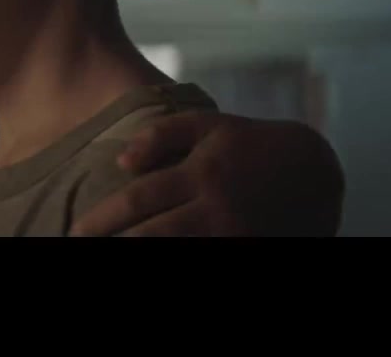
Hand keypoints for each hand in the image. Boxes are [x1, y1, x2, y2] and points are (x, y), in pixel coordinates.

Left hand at [69, 111, 344, 236]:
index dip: (102, 219)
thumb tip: (120, 163)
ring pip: (177, 253)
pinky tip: (154, 262)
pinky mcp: (249, 250)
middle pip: (152, 236)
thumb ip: (160, 134)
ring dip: (140, 256)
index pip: (138, 200)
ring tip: (108, 258)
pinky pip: (208, 259)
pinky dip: (179, 261)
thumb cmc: (250, 144)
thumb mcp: (209, 127)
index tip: (73, 232)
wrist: (317, 174)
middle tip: (78, 249)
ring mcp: (235, 235)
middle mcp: (217, 208)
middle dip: (113, 245)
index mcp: (201, 174)